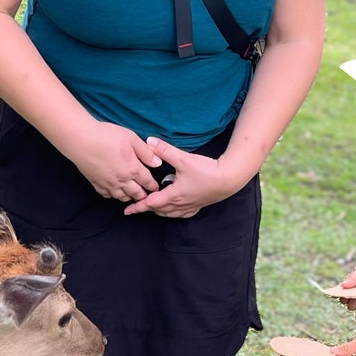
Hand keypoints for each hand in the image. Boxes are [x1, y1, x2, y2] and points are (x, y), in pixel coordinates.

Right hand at [67, 120, 164, 201]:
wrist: (81, 140)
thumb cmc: (107, 136)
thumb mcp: (132, 139)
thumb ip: (146, 152)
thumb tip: (158, 163)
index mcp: (133, 169)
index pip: (148, 182)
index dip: (154, 186)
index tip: (156, 188)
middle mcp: (122, 181)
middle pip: (137, 194)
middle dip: (143, 195)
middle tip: (147, 194)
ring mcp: (109, 184)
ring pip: (123, 197)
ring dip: (129, 196)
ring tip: (132, 194)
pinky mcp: (97, 184)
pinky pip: (108, 196)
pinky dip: (114, 195)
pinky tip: (115, 191)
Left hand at [122, 137, 242, 218]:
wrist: (229, 179)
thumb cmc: (207, 170)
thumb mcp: (184, 159)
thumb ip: (165, 151)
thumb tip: (149, 142)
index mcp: (174, 195)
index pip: (151, 203)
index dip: (138, 207)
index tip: (127, 210)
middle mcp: (180, 204)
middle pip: (158, 210)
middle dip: (146, 208)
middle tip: (136, 205)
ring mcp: (190, 206)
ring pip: (169, 213)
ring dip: (159, 210)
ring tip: (151, 205)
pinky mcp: (198, 205)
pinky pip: (181, 214)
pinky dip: (172, 212)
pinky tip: (172, 208)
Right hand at [339, 257, 355, 310]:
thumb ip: (351, 280)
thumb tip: (343, 285)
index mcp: (345, 288)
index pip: (337, 293)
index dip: (336, 295)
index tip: (337, 294)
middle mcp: (350, 295)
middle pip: (344, 302)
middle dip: (347, 301)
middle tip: (352, 297)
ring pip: (353, 306)